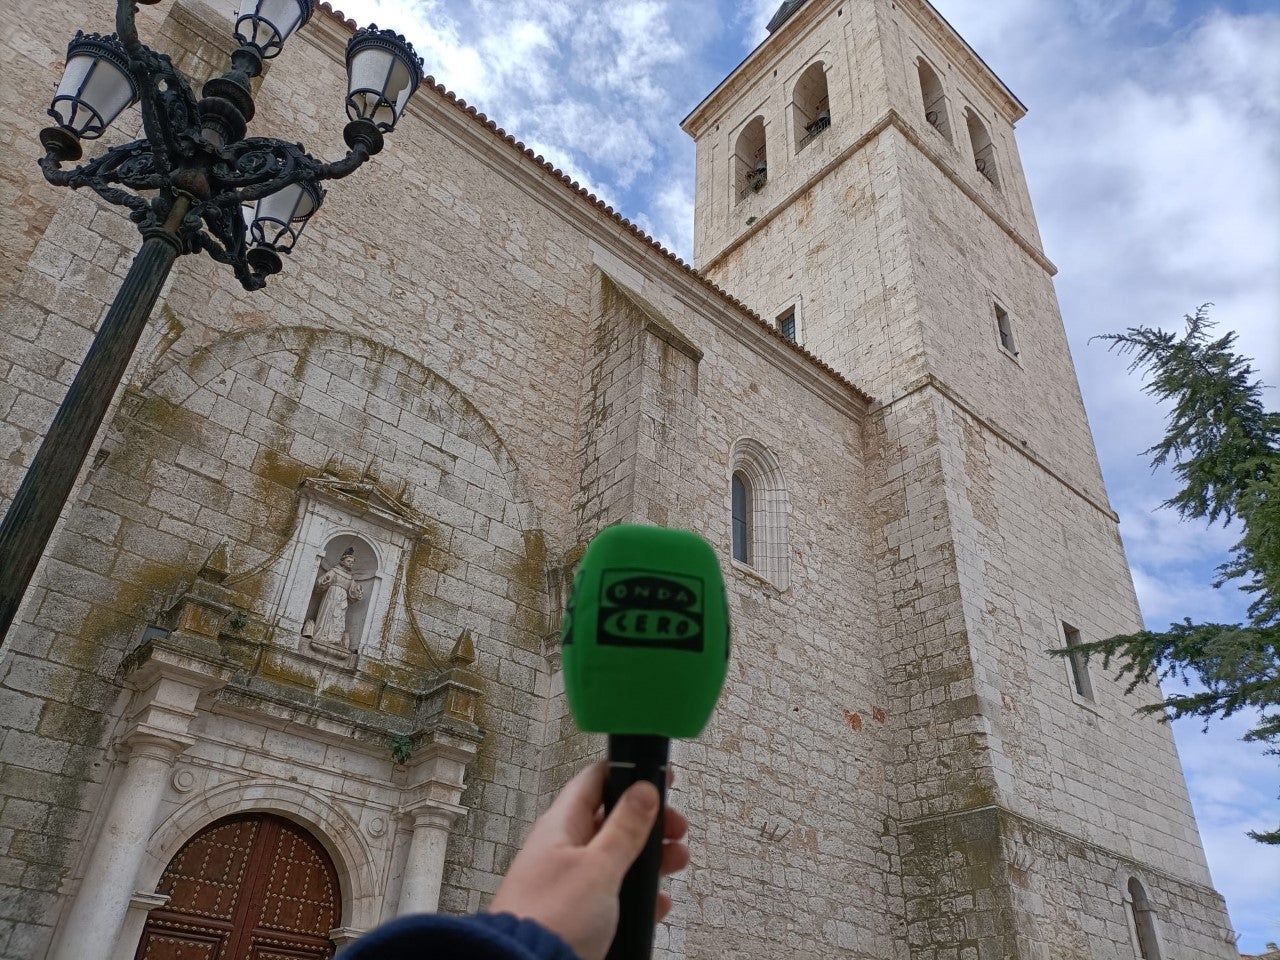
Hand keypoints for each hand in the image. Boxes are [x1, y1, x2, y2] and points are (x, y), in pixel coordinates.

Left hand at [489, 762, 689, 959]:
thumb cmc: (553, 916)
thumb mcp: (599, 866)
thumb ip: (625, 828)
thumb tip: (644, 789)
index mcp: (562, 825)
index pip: (595, 781)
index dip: (628, 773)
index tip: (660, 776)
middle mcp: (564, 849)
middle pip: (612, 820)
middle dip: (648, 822)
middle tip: (676, 828)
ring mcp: (570, 881)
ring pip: (617, 858)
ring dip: (650, 858)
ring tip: (677, 861)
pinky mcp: (577, 913)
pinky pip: (613, 894)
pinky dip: (638, 895)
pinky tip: (657, 903)